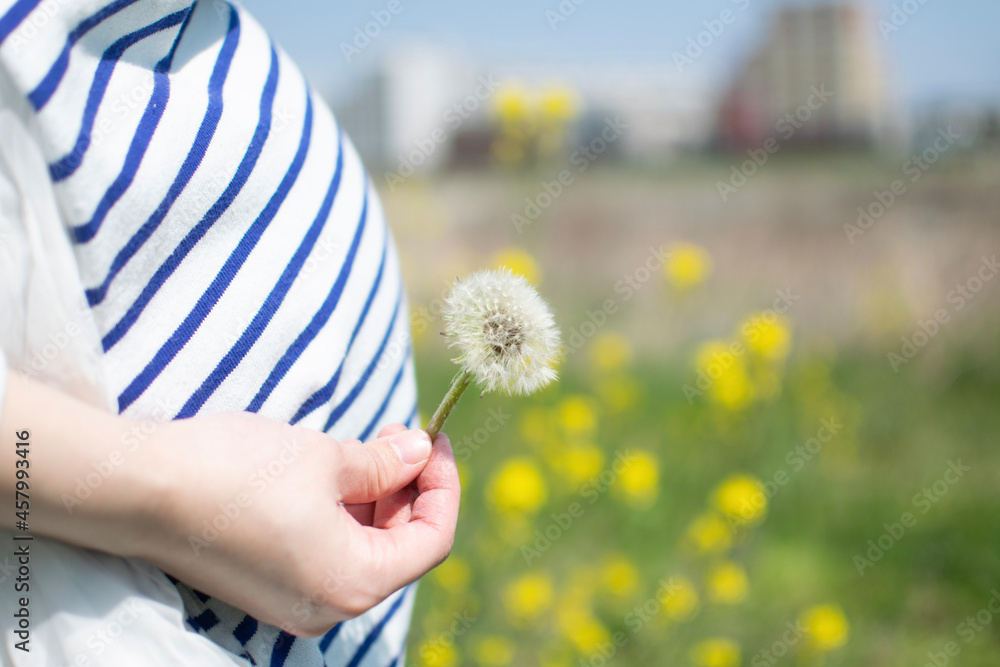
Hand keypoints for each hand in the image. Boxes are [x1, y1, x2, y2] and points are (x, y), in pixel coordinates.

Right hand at [0, 375, 460, 637]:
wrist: (140, 487)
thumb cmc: (237, 472)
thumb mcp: (326, 458)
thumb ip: (386, 462)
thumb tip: (420, 451)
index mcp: (354, 583)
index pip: (432, 540)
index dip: (443, 485)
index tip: (435, 438)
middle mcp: (328, 605)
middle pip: (398, 547)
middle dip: (410, 487)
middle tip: (402, 434)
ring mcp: (295, 598)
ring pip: (362, 547)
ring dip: (377, 495)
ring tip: (372, 443)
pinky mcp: (268, 582)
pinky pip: (327, 550)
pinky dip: (343, 511)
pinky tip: (339, 468)